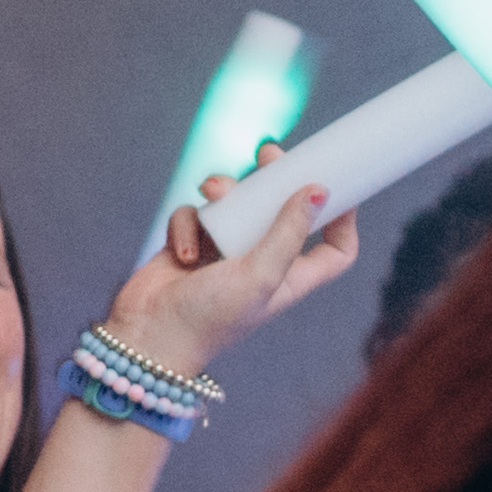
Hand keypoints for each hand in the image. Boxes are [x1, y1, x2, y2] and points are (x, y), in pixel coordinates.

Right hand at [107, 144, 357, 386]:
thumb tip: (319, 191)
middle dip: (277, 181)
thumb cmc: (208, 318)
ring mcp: (225, 252)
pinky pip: (196, 215)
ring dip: (223, 194)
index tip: (337, 186)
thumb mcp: (259, 275)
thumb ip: (289, 232)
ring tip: (212, 195)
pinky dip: (187, 224)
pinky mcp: (192, 245)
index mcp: (290, 277)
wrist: (147, 337)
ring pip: (236, 204)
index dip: (343, 220)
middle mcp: (263, 262)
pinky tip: (181, 251)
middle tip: (269, 154)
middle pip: (284, 211)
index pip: (335, 250)